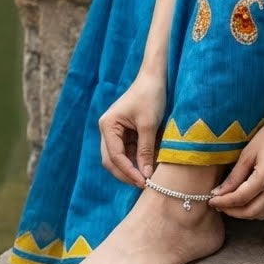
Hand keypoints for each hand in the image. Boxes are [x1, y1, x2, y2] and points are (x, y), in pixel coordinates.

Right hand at [98, 69, 166, 188]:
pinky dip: (138, 159)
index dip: (128, 171)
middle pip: (112, 160)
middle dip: (127, 174)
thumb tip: (146, 175)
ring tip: (149, 178)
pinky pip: (129, 151)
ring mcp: (116, 132)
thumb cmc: (150, 96)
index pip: (115, 156)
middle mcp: (108, 130)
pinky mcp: (126, 132)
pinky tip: (150, 166)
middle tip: (144, 185)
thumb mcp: (149, 125)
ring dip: (133, 168)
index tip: (143, 182)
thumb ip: (145, 150)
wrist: (155, 77)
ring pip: (120, 158)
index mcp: (108, 126)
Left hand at [210, 98, 263, 220]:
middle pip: (251, 212)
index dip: (223, 202)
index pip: (240, 199)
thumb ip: (234, 176)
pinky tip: (247, 199)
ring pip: (262, 213)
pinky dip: (256, 208)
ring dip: (244, 213)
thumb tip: (219, 192)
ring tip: (230, 203)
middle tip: (218, 204)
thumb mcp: (248, 152)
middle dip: (232, 212)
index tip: (210, 200)